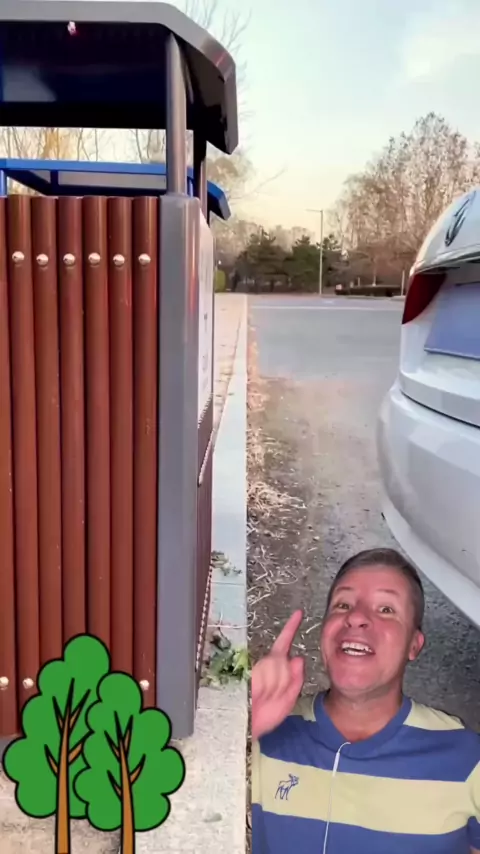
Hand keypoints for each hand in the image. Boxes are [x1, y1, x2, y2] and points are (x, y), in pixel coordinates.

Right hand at [251, 610, 304, 740]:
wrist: (245, 730)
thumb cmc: (264, 717)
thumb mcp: (287, 700)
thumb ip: (296, 680)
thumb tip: (298, 658)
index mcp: (273, 669)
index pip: (283, 645)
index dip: (290, 628)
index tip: (298, 613)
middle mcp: (262, 665)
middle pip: (281, 659)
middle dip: (283, 678)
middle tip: (274, 695)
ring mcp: (252, 668)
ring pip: (274, 665)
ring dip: (275, 684)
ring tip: (265, 698)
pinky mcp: (244, 673)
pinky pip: (264, 673)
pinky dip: (266, 685)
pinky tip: (259, 695)